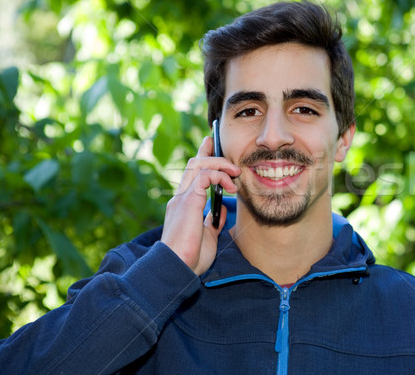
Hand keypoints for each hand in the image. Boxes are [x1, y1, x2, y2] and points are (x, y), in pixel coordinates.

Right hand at [161, 136, 239, 274]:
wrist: (178, 268)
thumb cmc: (190, 257)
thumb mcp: (207, 236)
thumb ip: (212, 222)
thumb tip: (222, 211)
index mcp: (184, 206)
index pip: (192, 177)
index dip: (202, 159)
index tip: (210, 147)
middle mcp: (181, 198)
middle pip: (193, 164)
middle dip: (208, 152)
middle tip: (221, 146)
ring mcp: (183, 198)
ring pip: (198, 165)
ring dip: (220, 164)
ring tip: (235, 172)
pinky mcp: (188, 201)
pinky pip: (204, 176)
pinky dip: (220, 175)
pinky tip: (231, 186)